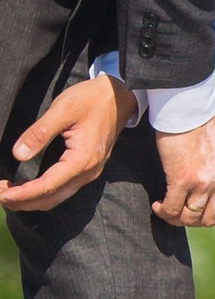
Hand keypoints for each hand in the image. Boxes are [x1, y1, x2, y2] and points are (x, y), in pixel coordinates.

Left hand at [4, 73, 124, 212]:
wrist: (119, 97)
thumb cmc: (91, 99)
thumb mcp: (62, 110)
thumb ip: (39, 133)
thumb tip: (17, 154)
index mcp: (82, 159)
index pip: (48, 185)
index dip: (23, 193)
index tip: (1, 194)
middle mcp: (88, 172)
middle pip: (52, 198)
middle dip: (24, 201)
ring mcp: (89, 172)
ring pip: (58, 197)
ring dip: (32, 200)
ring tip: (8, 194)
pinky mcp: (87, 169)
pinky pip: (63, 189)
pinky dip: (43, 193)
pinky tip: (27, 187)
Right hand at [152, 109, 214, 228]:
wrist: (189, 101)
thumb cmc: (202, 115)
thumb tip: (211, 175)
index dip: (210, 211)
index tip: (196, 206)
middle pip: (210, 218)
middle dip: (192, 219)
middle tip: (178, 211)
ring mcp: (205, 183)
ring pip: (190, 217)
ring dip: (175, 217)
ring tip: (165, 207)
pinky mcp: (183, 180)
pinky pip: (172, 208)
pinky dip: (164, 211)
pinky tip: (157, 204)